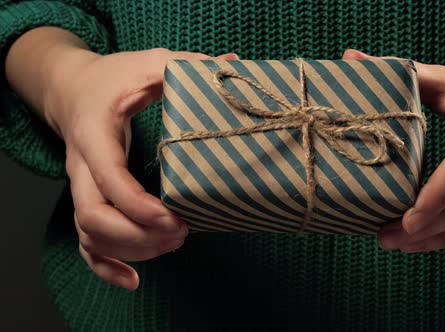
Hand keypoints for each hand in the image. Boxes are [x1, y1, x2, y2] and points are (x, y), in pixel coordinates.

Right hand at [45, 48, 238, 288]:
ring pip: (90, 235)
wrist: (74, 89)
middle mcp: (81, 167)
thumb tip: (233, 65)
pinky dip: (105, 268)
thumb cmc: (114, 78)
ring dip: (130, 250)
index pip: (107, 179)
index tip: (175, 217)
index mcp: (95, 135)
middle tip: (182, 232)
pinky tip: (133, 280)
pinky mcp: (88, 200)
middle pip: (92, 217)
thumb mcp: (149, 63)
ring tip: (174, 243)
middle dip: (136, 235)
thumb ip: (186, 66)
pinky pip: (87, 244)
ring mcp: (81, 188)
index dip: (138, 206)